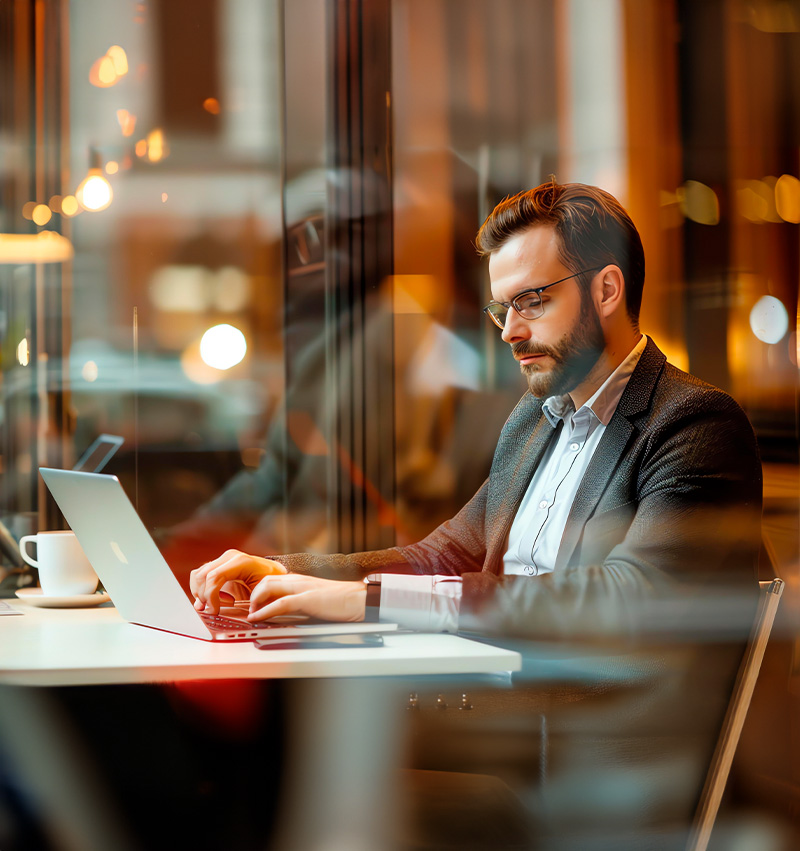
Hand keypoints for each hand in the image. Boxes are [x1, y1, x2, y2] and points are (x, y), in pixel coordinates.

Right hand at [190, 549, 286, 613]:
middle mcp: (230, 557)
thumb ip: (249, 603)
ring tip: (212, 604)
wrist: (275, 573)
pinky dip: (201, 588)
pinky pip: (201, 574)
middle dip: (203, 596)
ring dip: (200, 592)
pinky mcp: (219, 564)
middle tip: (211, 610)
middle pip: (203, 576)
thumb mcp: (264, 594)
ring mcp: (224, 559)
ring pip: (199, 574)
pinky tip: (212, 598)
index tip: (213, 610)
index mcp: (241, 562)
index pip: (215, 576)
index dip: (210, 596)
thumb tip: (237, 615)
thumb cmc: (272, 583)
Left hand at [246, 574, 365, 622]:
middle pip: (266, 580)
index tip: (252, 604)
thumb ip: (302, 603)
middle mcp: (299, 580)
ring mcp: (302, 588)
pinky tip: (257, 618)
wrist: (360, 600)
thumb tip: (287, 615)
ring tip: (252, 614)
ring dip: (256, 601)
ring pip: (268, 587)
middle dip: (253, 594)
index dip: (259, 591)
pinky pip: (280, 603)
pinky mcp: (307, 599)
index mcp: (301, 580)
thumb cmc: (343, 602)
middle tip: (250, 609)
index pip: (272, 579)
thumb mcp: (317, 600)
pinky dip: (264, 611)